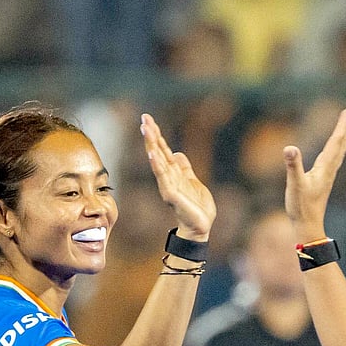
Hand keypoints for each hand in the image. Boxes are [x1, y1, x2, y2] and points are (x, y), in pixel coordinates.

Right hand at [142, 113, 214, 241]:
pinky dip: (157, 166)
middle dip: (151, 135)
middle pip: (157, 152)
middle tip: (144, 118)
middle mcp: (168, 178)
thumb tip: (176, 153)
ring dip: (152, 145)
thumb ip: (184, 168)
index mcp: (173, 173)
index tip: (148, 119)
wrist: (201, 226)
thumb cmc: (197, 207)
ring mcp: (168, 186)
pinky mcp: (172, 195)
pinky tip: (152, 155)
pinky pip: (163, 178)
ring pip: (158, 161)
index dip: (157, 135)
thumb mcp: (193, 181)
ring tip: (146, 130)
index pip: (163, 150)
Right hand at [282, 107, 345, 239]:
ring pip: (339, 152)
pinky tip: (336, 150)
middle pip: (340, 144)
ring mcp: (327, 175)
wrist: (308, 225)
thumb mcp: (294, 184)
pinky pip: (334, 159)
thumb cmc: (301, 206)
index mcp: (324, 167)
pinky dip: (338, 149)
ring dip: (345, 138)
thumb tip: (289, 148)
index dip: (342, 125)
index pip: (335, 142)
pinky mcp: (323, 180)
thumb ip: (293, 166)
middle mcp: (329, 169)